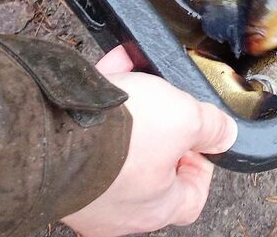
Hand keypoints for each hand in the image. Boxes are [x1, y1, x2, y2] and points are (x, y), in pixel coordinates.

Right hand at [62, 46, 236, 236]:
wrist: (50, 129)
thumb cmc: (120, 138)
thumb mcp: (185, 119)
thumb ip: (212, 128)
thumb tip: (226, 135)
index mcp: (154, 209)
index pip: (190, 197)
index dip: (201, 162)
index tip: (199, 135)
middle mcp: (117, 209)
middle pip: (153, 165)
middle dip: (161, 125)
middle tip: (165, 99)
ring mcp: (86, 189)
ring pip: (119, 143)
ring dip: (130, 106)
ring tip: (136, 73)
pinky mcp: (59, 164)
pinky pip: (88, 129)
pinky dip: (101, 99)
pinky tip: (111, 67)